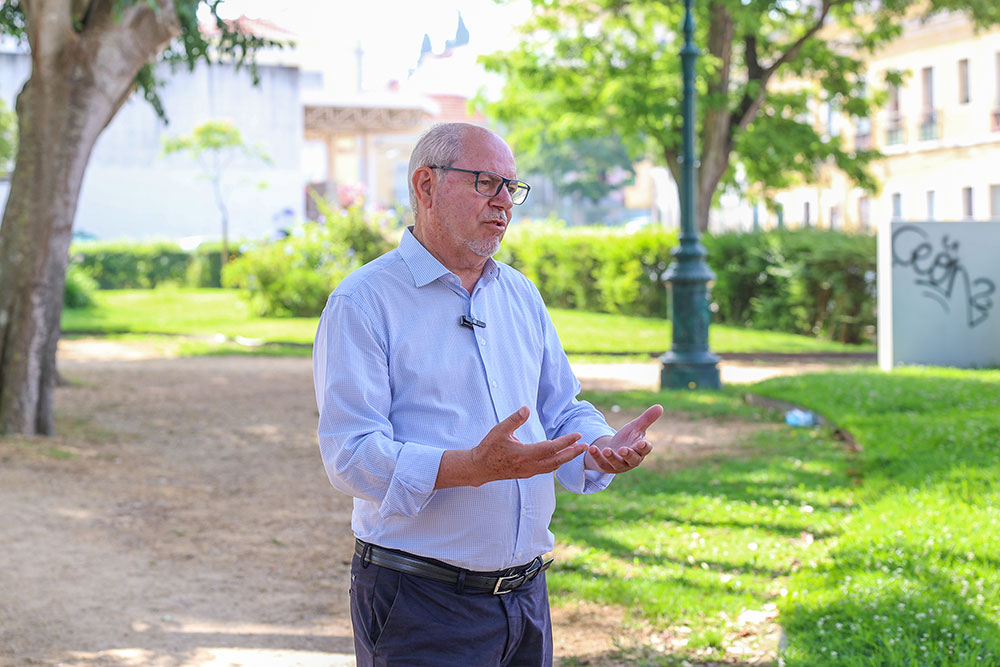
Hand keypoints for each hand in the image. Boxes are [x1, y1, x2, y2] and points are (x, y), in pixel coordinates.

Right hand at [436, 406, 586, 487]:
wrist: (479, 468)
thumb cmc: (488, 447)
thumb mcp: (499, 430)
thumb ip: (514, 419)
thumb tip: (526, 408)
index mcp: (524, 454)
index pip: (551, 448)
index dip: (566, 442)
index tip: (578, 435)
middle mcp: (529, 466)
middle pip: (557, 461)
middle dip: (572, 453)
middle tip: (585, 446)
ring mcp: (528, 472)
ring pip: (552, 467)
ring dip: (566, 459)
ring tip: (577, 451)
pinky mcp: (527, 474)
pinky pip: (546, 469)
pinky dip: (556, 463)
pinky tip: (561, 457)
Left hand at [584, 404, 662, 473]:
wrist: (612, 449)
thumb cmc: (627, 438)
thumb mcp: (635, 427)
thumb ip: (647, 418)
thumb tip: (660, 406)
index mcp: (640, 450)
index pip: (646, 450)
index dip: (644, 447)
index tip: (641, 443)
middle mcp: (632, 460)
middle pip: (633, 460)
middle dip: (628, 455)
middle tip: (623, 449)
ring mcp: (619, 464)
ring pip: (617, 463)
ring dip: (612, 457)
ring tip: (606, 450)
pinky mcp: (606, 466)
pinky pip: (601, 463)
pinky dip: (596, 456)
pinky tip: (591, 447)